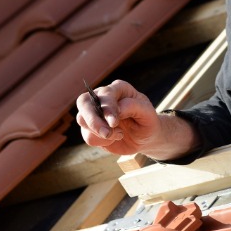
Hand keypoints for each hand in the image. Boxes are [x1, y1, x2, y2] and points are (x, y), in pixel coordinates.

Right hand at [75, 79, 197, 159]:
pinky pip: (88, 135)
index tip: (114, 122)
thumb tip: (118, 108)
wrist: (145, 137)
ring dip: (98, 132)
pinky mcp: (91, 128)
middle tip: (106, 133)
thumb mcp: (148, 113)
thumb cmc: (147, 121)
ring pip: (82, 120)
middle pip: (84, 102)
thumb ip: (134, 107)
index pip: (106, 94)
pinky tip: (114, 139)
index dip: (108, 108)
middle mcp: (102, 97)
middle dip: (92, 119)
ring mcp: (94, 112)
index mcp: (118, 88)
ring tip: (119, 135)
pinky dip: (101, 141)